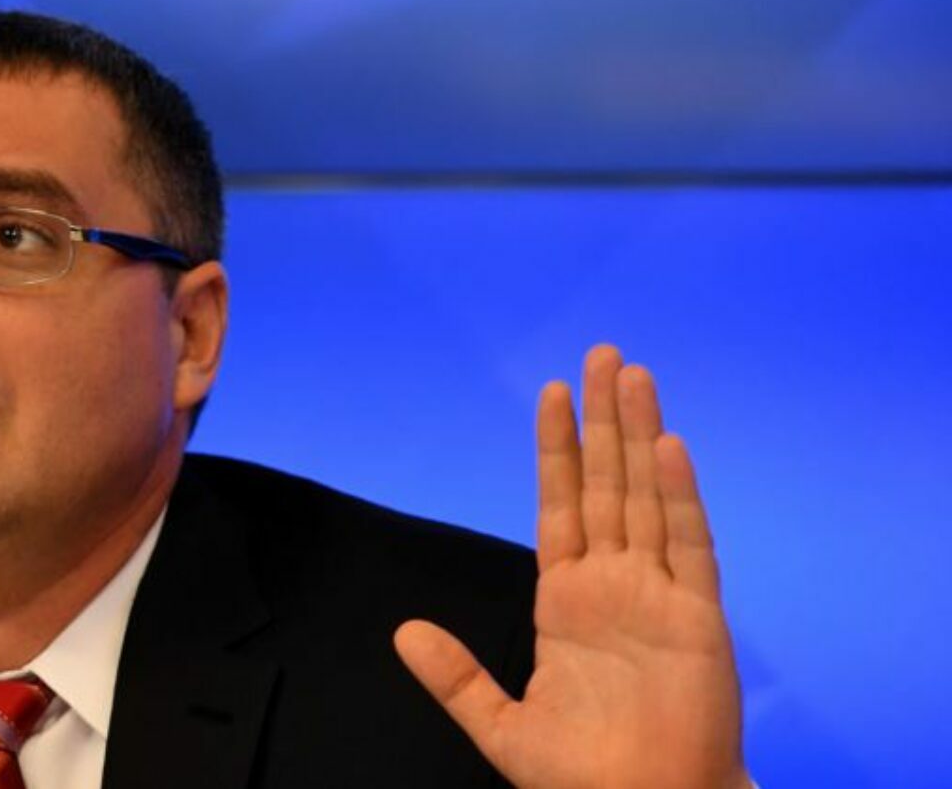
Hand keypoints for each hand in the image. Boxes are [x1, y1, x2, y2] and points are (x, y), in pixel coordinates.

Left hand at [393, 345, 746, 788]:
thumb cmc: (582, 777)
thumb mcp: (499, 725)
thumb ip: (455, 677)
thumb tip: (402, 633)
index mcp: (568, 603)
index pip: (561, 506)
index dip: (558, 450)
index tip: (552, 394)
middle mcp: (616, 586)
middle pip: (609, 485)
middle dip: (604, 421)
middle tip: (602, 353)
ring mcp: (659, 596)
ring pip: (648, 497)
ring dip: (642, 436)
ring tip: (634, 375)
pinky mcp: (697, 618)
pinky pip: (690, 544)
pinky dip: (680, 495)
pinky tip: (670, 446)